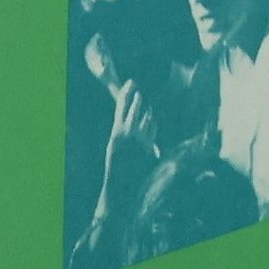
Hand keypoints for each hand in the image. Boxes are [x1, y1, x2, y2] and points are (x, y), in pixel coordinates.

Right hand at [95, 76, 160, 220]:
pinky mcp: (151, 148)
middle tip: (139, 94)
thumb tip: (127, 115)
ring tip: (146, 110)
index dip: (127, 92)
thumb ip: (121, 129)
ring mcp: (142, 141)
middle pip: (137, 108)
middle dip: (138, 100)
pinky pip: (154, 131)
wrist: (122, 186)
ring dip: (148, 113)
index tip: (131, 82)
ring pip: (148, 119)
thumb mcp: (114, 145)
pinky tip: (151, 123)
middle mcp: (130, 134)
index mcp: (117, 132)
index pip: (122, 106)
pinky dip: (152, 126)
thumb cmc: (116, 165)